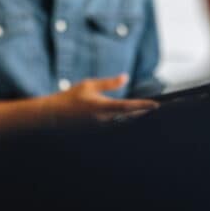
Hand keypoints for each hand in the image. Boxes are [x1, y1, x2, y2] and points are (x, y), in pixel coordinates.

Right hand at [40, 74, 158, 124]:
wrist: (53, 115)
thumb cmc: (70, 98)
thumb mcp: (89, 85)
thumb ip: (109, 83)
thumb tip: (125, 77)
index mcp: (101, 107)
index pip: (127, 106)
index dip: (143, 106)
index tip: (156, 104)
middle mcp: (103, 120)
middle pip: (129, 118)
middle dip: (142, 113)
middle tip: (155, 108)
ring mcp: (100, 128)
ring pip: (123, 123)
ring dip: (134, 118)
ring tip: (145, 113)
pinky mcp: (97, 132)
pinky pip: (114, 127)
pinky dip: (123, 122)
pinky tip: (129, 119)